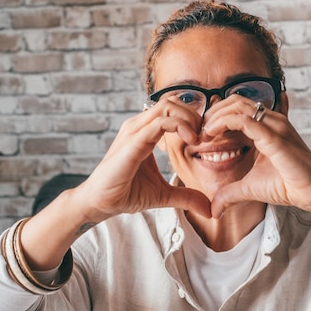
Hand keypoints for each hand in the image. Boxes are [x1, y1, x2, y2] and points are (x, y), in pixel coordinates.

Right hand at [76, 98, 211, 222]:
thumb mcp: (164, 194)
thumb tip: (209, 209)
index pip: (172, 108)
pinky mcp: (133, 142)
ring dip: (189, 119)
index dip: (192, 119)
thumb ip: (186, 196)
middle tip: (203, 137)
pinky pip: (160, 122)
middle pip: (172, 101)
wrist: (101, 203)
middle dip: (194, 115)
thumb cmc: (126, 193)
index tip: (203, 140)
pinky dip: (180, 126)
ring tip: (197, 139)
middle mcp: (138, 125)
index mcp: (145, 131)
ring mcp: (134, 131)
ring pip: (167, 106)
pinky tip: (190, 142)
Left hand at [201, 96, 310, 219]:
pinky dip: (223, 123)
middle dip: (213, 113)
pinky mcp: (275, 137)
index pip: (237, 107)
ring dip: (215, 116)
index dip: (215, 117)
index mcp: (267, 126)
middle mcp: (271, 121)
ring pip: (237, 106)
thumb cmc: (288, 186)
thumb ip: (230, 194)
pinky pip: (245, 120)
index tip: (202, 135)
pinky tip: (212, 135)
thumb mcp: (250, 188)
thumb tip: (214, 210)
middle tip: (200, 132)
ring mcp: (275, 126)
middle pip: (235, 101)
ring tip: (204, 133)